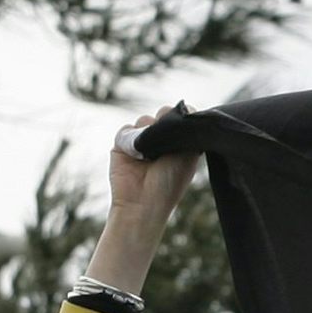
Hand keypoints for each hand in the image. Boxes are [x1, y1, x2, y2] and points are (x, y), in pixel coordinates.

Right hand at [85, 106, 198, 296]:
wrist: (142, 203)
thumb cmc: (169, 184)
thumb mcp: (186, 158)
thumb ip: (188, 135)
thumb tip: (188, 109)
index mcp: (179, 145)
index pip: (180, 120)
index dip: (180, 118)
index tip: (183, 123)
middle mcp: (161, 142)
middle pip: (163, 114)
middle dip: (165, 119)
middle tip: (166, 136)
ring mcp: (142, 143)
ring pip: (144, 119)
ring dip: (148, 131)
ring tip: (150, 153)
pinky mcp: (123, 145)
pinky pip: (126, 129)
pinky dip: (130, 138)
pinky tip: (136, 156)